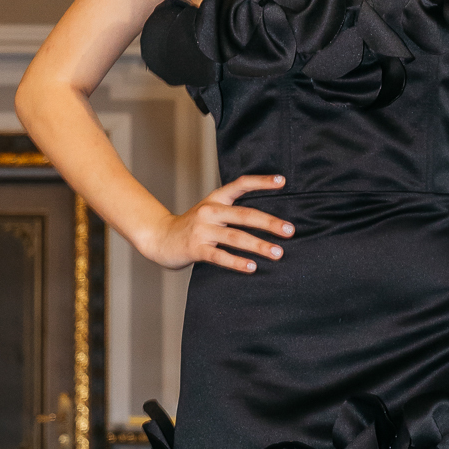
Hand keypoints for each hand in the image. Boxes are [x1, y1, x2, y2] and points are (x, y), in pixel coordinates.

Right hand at [142, 174, 292, 273]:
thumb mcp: (210, 212)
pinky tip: (252, 267)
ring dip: (259, 245)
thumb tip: (267, 220)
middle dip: (269, 223)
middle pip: (244, 215)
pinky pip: (219, 256)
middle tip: (290, 230)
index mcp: (215, 199)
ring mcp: (202, 230)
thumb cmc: (192, 227)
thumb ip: (232, 213)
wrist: (159, 238)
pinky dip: (237, 262)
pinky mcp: (195, 248)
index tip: (282, 181)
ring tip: (278, 253)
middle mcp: (210, 211)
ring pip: (235, 237)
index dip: (261, 182)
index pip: (240, 185)